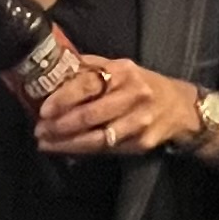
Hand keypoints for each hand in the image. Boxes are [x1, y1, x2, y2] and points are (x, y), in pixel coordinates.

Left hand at [35, 55, 201, 156]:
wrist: (179, 107)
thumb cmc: (139, 85)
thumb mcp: (118, 68)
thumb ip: (89, 68)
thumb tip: (54, 70)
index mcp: (123, 72)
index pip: (88, 83)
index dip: (64, 97)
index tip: (44, 109)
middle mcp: (134, 95)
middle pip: (91, 115)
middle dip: (61, 125)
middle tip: (39, 130)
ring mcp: (140, 121)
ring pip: (98, 138)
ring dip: (68, 143)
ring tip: (47, 143)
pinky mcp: (142, 143)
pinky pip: (108, 150)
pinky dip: (85, 151)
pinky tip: (68, 149)